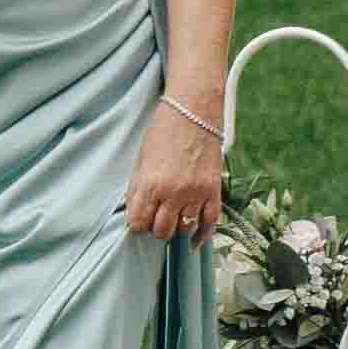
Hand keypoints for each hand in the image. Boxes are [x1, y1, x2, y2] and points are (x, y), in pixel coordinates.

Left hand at [122, 99, 223, 240]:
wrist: (194, 109)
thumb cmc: (164, 129)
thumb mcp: (141, 158)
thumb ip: (137, 188)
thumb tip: (134, 211)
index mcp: (151, 184)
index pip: (138, 223)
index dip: (137, 223)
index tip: (140, 219)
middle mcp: (173, 193)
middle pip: (162, 231)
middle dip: (156, 228)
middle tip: (156, 218)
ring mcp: (196, 193)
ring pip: (184, 229)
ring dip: (177, 227)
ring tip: (174, 218)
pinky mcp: (213, 190)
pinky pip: (210, 223)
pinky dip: (202, 234)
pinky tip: (195, 238)